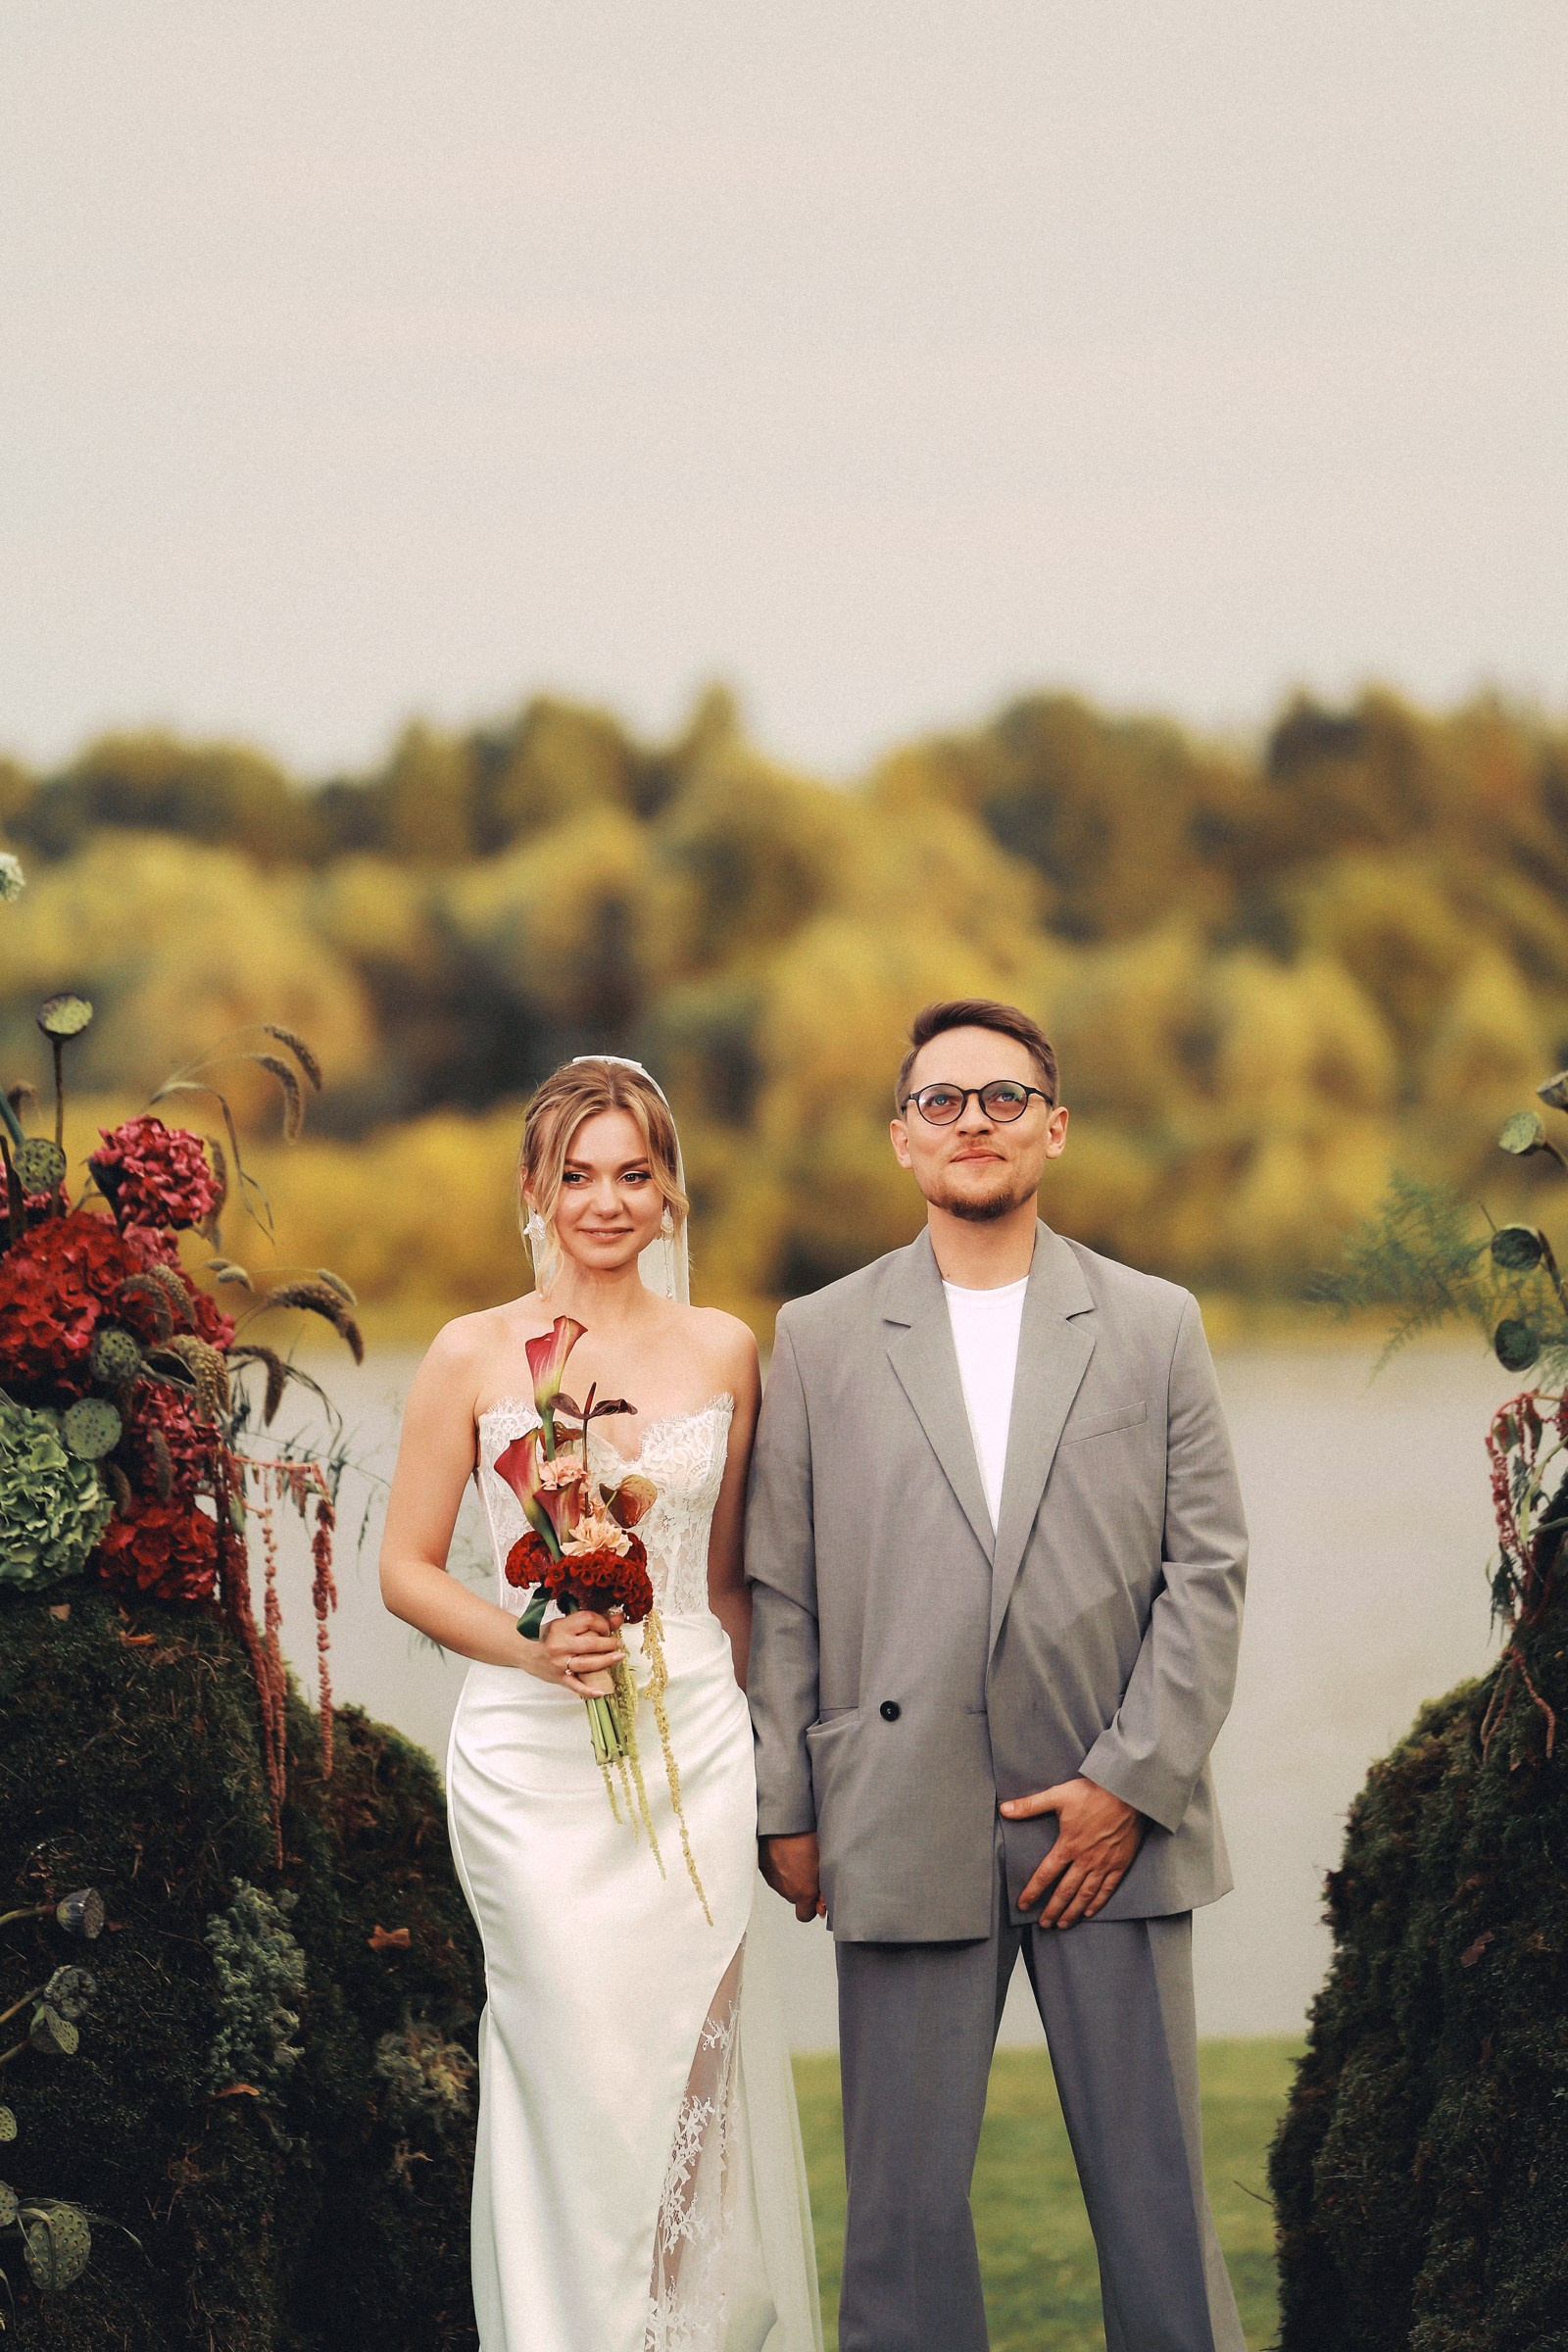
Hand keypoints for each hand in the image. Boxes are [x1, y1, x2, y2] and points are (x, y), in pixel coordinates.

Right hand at [534, 1609, 622, 1695]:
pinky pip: (575, 1685)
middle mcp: (560, 1644)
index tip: (607, 1628)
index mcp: (561, 1627)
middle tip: (618, 1644)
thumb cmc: (547, 1635)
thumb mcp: (566, 1624)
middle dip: (609, 1643)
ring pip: (587, 1663)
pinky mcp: (558, 1677)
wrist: (523, 1649)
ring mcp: (559, 1662)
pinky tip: (601, 1692)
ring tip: (618, 1657)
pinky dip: (588, 1690)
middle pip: (591, 1643)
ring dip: (606, 1661)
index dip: (603, 1623)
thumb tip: (619, 1618)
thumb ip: (591, 1622)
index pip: (588, 1620)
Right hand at [759, 1832, 825, 1923]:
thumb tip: (823, 1904)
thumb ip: (824, 1888)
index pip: (805, 1915)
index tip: (817, 1893)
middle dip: (801, 1886)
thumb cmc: (805, 1835)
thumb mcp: (825, 1861)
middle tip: (809, 1867)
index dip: (812, 1906)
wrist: (782, 1819)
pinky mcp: (761, 1866)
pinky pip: (772, 1872)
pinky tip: (785, 1850)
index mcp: (803, 1891)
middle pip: (794, 1898)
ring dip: (789, 1875)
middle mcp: (785, 1888)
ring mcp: (772, 1878)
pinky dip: (778, 1865)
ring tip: (796, 1854)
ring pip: (783, 1884)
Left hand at [1001, 1776, 1145, 1928]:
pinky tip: (1089, 1912)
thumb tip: (1005, 1809)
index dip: (1033, 1892)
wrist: (1127, 1792)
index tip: (1023, 1905)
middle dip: (1052, 1910)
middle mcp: (1085, 1860)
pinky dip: (1098, 1903)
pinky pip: (1108, 1889)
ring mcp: (1103, 1864)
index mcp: (1068, 1845)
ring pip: (1085, 1895)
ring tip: (1062, 1924)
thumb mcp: (1058, 1795)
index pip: (1045, 1874)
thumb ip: (1031, 1805)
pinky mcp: (1120, 1864)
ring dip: (1072, 1912)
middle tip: (1043, 1924)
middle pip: (1065, 1891)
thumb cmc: (1093, 1792)